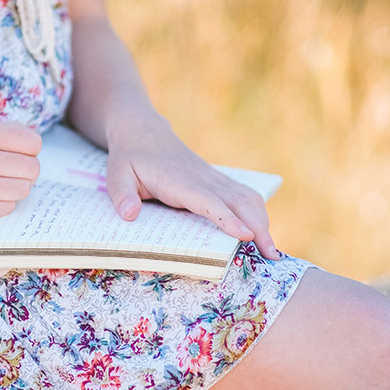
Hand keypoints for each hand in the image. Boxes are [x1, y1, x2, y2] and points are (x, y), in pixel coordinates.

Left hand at [105, 118, 279, 259]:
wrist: (144, 133)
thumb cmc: (129, 157)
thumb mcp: (116, 174)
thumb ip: (121, 194)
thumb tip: (130, 215)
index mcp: (179, 181)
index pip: (208, 201)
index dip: (226, 218)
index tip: (245, 235)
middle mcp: (202, 179)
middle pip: (239, 201)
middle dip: (259, 227)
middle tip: (272, 257)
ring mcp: (213, 179)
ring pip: (248, 198)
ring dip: (264, 222)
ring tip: (273, 253)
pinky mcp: (217, 182)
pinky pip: (244, 196)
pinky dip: (258, 215)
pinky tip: (263, 234)